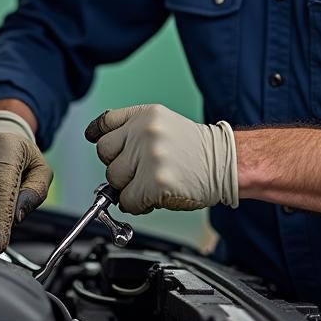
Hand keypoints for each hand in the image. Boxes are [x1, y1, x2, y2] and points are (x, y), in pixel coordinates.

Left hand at [84, 104, 237, 214]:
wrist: (225, 163)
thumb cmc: (196, 149)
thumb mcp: (164, 124)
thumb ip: (135, 131)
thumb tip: (104, 148)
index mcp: (146, 115)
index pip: (106, 123)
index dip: (99, 135)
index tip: (95, 140)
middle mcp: (144, 131)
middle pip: (104, 154)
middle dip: (118, 166)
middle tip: (138, 172)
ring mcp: (149, 157)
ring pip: (113, 179)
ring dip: (127, 188)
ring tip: (150, 184)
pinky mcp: (154, 183)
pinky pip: (127, 201)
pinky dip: (137, 205)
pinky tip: (154, 197)